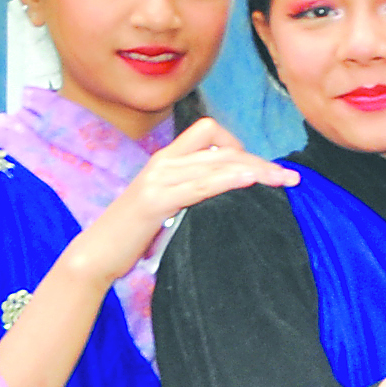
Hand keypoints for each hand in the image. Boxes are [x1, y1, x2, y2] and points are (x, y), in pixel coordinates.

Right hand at [84, 117, 294, 269]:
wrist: (96, 254)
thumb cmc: (134, 234)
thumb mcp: (168, 205)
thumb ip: (191, 191)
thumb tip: (227, 192)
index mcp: (166, 160)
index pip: (210, 132)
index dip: (240, 145)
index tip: (260, 171)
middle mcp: (163, 162)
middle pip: (222, 148)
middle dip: (260, 162)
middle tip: (289, 178)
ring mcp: (158, 179)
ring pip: (216, 163)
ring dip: (255, 171)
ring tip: (283, 181)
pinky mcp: (155, 201)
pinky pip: (198, 186)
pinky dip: (226, 181)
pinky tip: (248, 181)